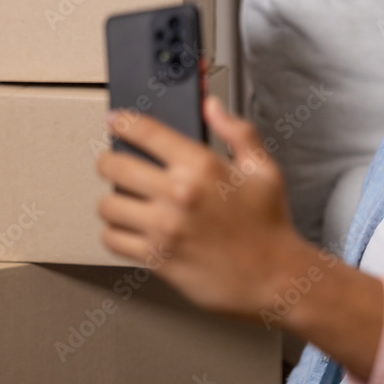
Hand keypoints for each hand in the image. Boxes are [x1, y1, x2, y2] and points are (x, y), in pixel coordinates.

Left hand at [96, 97, 311, 319]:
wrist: (275, 276)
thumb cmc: (270, 226)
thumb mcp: (264, 170)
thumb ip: (237, 132)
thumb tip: (212, 107)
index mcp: (203, 166)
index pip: (146, 132)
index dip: (122, 122)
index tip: (116, 121)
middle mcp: (179, 193)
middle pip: (114, 165)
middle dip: (110, 161)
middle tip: (114, 164)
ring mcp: (164, 227)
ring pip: (108, 205)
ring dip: (113, 201)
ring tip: (124, 201)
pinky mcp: (157, 257)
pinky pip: (113, 240)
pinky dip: (116, 234)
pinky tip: (130, 230)